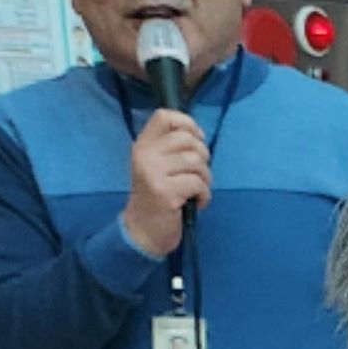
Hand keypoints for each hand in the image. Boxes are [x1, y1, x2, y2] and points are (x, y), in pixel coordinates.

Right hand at [121, 108, 211, 255]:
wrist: (143, 232)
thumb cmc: (156, 198)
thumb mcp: (156, 167)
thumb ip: (170, 149)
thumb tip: (196, 134)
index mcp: (142, 145)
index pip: (164, 116)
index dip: (187, 123)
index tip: (197, 139)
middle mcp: (144, 155)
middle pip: (187, 139)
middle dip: (202, 156)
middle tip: (197, 174)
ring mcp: (153, 173)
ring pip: (196, 162)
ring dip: (205, 179)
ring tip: (195, 191)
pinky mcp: (165, 192)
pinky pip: (198, 184)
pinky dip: (204, 195)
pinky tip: (195, 202)